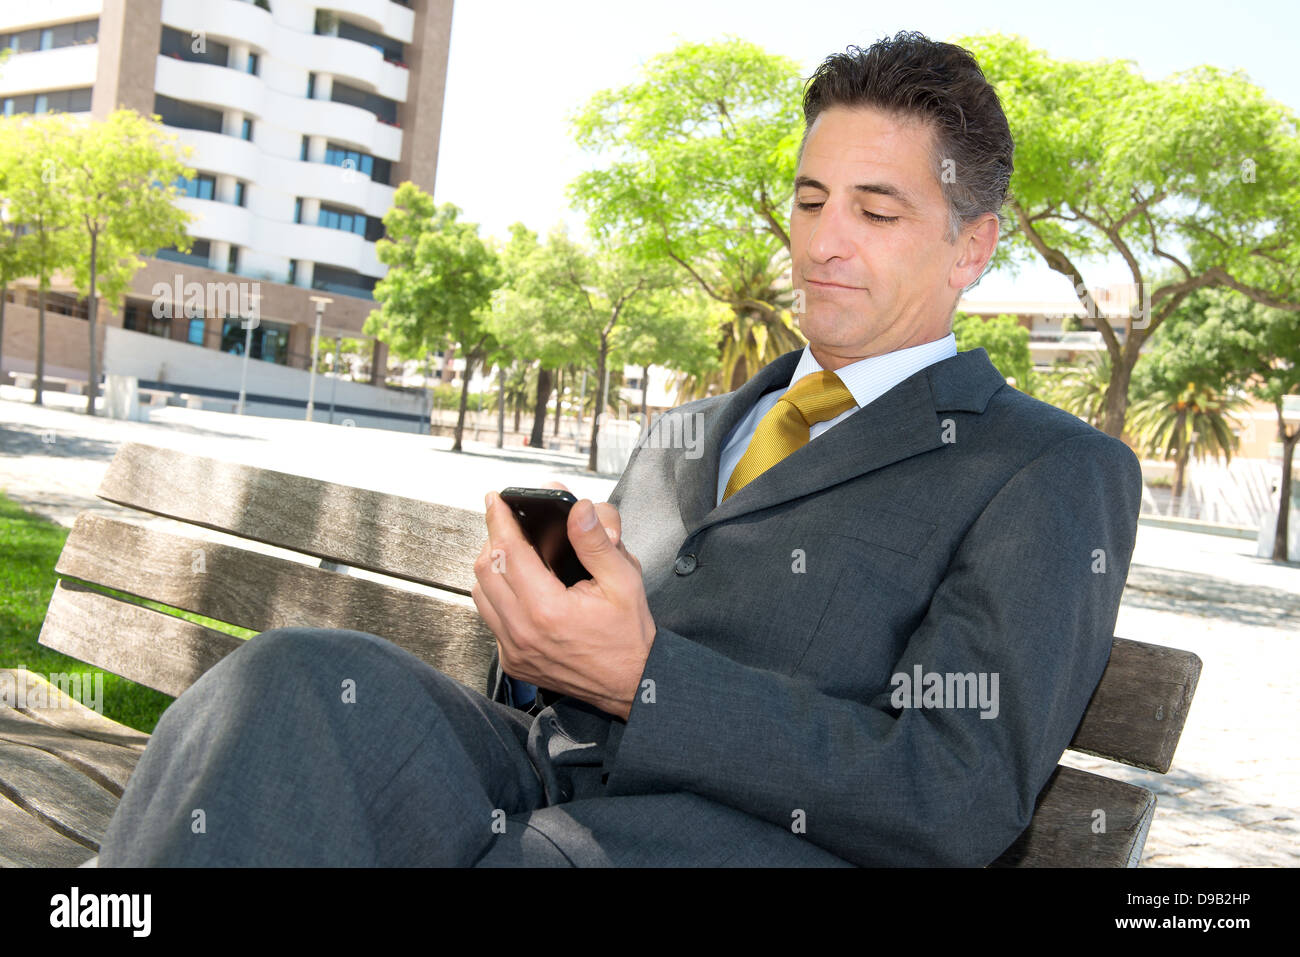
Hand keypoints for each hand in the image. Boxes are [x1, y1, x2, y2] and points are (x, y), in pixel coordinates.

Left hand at [471, 481, 654, 719]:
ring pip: (480, 595)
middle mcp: (523, 632)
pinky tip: (520, 588)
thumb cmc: (629, 635)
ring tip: (512, 554)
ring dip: (492, 569)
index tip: (495, 500)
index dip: (499, 519)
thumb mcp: (624, 580)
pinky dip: (497, 597)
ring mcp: (514, 650)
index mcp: (548, 609)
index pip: (509, 551)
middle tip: (507, 523)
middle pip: (485, 570)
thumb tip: (578, 509)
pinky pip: (491, 620)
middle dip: (494, 540)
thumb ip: (596, 542)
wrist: (632, 685)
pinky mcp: (513, 662)